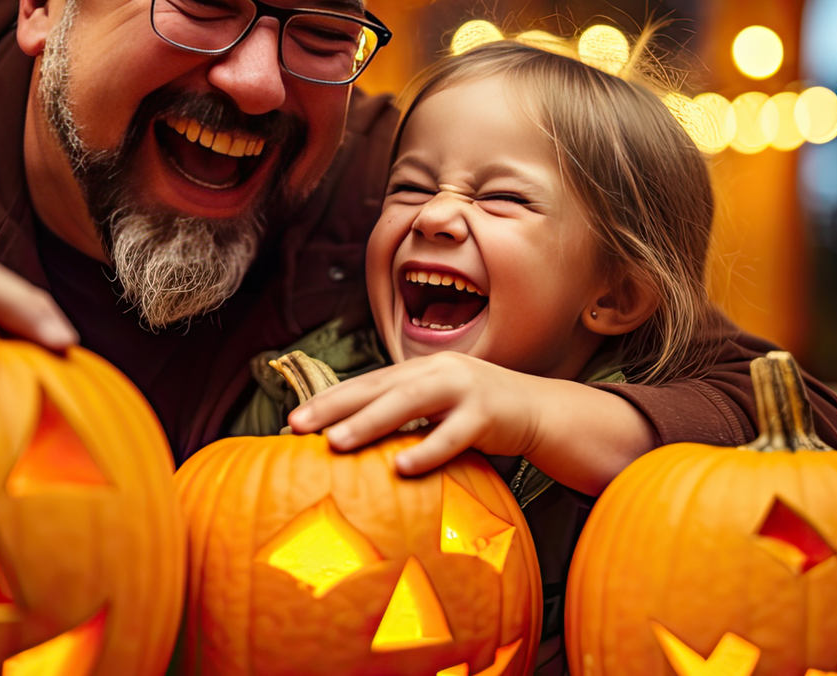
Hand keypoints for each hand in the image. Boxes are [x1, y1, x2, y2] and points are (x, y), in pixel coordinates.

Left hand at [287, 351, 543, 475]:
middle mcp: (438, 371)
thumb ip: (405, 416)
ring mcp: (464, 389)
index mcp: (422, 369)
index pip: (367, 382)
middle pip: (379, 386)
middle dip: (335, 406)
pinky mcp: (487, 414)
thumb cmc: (482, 414)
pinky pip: (453, 435)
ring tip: (336, 442)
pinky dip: (426, 450)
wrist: (542, 410)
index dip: (330, 399)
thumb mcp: (439, 406)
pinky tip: (401, 467)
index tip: (294, 419)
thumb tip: (356, 437)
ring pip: (409, 403)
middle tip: (298, 426)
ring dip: (370, 422)